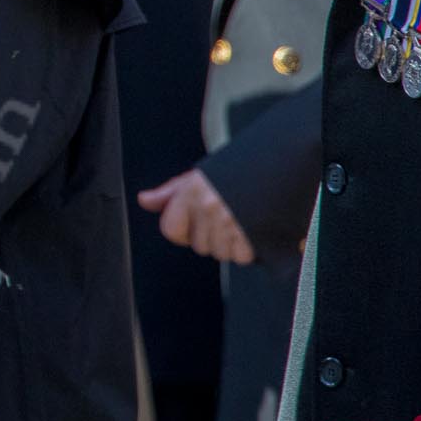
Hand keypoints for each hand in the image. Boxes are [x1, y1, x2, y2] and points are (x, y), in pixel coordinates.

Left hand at [138, 167, 255, 263]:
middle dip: (211, 237)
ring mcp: (230, 221)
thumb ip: (169, 193)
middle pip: (199, 245)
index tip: (193, 227)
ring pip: (220, 253)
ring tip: (240, 223)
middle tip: (225, 218)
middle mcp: (208, 206)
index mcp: (192, 191)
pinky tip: (251, 232)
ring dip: (230, 245)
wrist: (276, 163)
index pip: (170, 229)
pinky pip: (241, 257)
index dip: (181, 232)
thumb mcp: (198, 177)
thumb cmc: (235, 172)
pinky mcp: (252, 234)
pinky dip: (247, 250)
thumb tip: (144, 200)